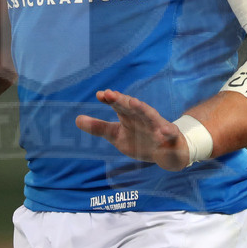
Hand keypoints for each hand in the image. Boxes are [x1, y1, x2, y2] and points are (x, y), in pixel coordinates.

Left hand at [75, 89, 189, 170]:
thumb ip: (98, 128)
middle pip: (132, 106)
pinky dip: (168, 131)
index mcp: (129, 115)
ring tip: (134, 103)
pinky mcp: (170, 137)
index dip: (110, 99)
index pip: (118, 104)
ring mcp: (157, 126)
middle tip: (110, 94)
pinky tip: (164, 130)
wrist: (167, 153)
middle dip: (122, 100)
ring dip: (143, 109)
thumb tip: (76, 119)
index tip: (100, 95)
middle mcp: (142, 117)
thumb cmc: (140, 140)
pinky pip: (170, 133)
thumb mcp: (116, 136)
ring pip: (150, 115)